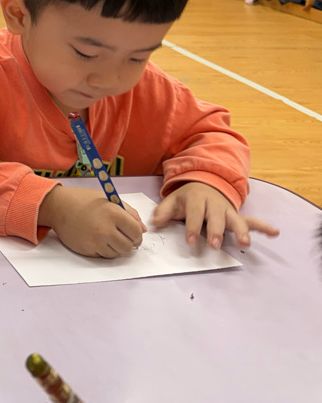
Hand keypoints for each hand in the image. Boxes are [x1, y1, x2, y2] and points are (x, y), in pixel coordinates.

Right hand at [38, 186, 145, 257]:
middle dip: (128, 243)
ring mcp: (95, 242)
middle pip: (128, 247)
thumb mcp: (109, 199)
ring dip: (116, 247)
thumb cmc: (84, 200)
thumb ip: (129, 213)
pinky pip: (103, 256)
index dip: (137, 234)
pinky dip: (104, 250)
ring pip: (117, 254)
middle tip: (122, 236)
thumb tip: (143, 230)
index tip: (134, 233)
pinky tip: (97, 239)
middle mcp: (106, 229)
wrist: (58, 206)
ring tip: (108, 236)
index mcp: (114, 213)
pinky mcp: (87, 250)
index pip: (136, 232)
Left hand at [152, 182, 279, 248]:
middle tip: (214, 245)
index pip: (194, 214)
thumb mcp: (172, 201)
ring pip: (236, 219)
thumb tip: (153, 223)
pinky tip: (275, 232)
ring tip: (245, 243)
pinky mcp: (237, 215)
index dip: (192, 227)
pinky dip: (263, 226)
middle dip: (216, 231)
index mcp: (197, 199)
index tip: (190, 241)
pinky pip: (252, 220)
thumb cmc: (186, 198)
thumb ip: (163, 212)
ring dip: (241, 231)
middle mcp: (214, 204)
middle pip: (216, 217)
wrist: (203, 183)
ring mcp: (228, 210)